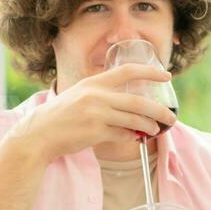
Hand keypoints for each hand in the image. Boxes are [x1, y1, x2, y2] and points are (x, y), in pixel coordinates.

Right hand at [11, 63, 176, 163]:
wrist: (39, 134)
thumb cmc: (61, 116)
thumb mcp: (79, 96)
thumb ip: (102, 95)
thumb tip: (129, 105)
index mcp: (93, 83)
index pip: (127, 71)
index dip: (150, 72)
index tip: (167, 75)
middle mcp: (96, 96)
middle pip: (138, 100)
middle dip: (159, 110)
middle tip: (171, 116)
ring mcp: (96, 114)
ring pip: (134, 120)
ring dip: (149, 126)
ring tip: (157, 129)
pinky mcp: (95, 132)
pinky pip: (123, 134)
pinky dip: (132, 136)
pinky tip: (135, 138)